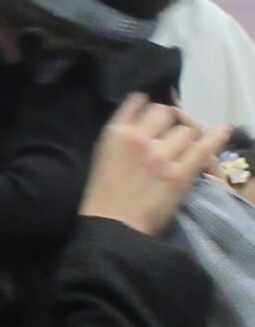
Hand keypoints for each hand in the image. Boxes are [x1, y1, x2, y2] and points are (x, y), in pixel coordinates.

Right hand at [80, 95, 229, 235]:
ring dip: (187, 138)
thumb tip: (144, 109)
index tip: (157, 116)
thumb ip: (122, 130)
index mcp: (115, 131)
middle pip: (166, 113)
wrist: (113, 224)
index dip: (152, 108)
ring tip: (185, 148)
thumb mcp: (104, 151)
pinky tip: (223, 129)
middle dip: (171, 121)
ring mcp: (160, 155)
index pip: (141, 102)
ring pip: (186, 131)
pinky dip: (215, 137)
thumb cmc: (104, 190)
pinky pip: (202, 149)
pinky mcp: (179, 174)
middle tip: (171, 135)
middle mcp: (139, 138)